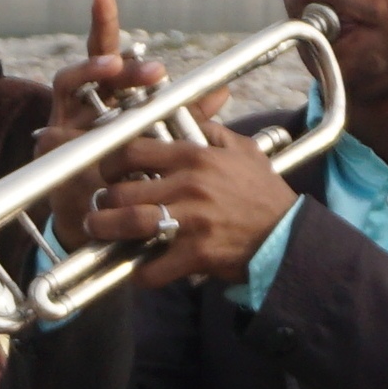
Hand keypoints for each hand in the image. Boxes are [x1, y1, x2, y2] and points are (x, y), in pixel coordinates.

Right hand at [38, 0, 163, 247]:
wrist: (99, 221)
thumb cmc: (127, 177)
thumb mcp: (160, 142)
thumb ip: (186, 118)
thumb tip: (220, 92)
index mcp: (105, 97)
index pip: (105, 54)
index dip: (102, 23)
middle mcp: (79, 106)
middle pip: (88, 67)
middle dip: (112, 57)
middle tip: (147, 64)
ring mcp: (62, 127)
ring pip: (66, 89)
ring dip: (88, 74)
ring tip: (111, 67)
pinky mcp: (51, 155)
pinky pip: (57, 137)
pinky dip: (68, 133)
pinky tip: (80, 129)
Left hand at [74, 112, 294, 291]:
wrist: (288, 233)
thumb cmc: (262, 192)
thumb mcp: (242, 151)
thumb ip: (212, 132)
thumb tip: (188, 115)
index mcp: (195, 157)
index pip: (132, 150)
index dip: (109, 163)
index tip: (107, 173)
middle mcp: (189, 185)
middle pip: (122, 191)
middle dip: (102, 202)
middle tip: (99, 208)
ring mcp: (192, 219)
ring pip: (129, 223)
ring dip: (106, 230)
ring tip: (99, 232)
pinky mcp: (197, 253)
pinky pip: (153, 267)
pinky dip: (140, 273)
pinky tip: (138, 270)